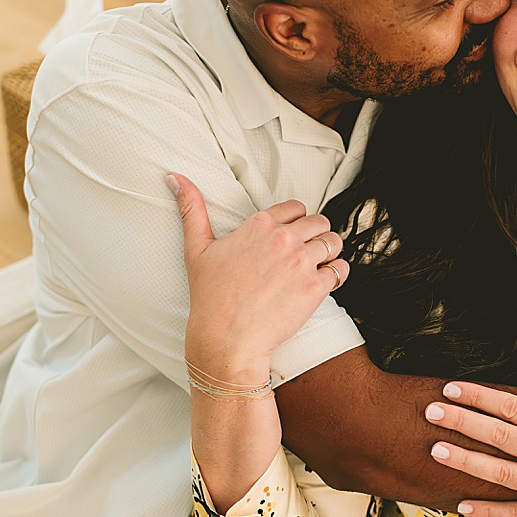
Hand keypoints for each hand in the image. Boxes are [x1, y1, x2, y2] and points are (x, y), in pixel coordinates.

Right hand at [171, 173, 348, 368]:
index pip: (296, 208)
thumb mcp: (196, 248)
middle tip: (306, 252)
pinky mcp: (315, 287)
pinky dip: (336, 274)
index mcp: (260, 225)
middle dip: (316, 235)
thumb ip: (191, 209)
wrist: (226, 338)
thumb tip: (176, 178)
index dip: (296, 221)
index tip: (292, 234)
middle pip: (319, 222)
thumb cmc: (210, 297)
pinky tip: (323, 282)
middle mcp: (284, 239)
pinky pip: (340, 270)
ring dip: (329, 253)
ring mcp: (302, 262)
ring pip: (333, 243)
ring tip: (317, 265)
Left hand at [423, 379, 516, 516]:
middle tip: (429, 411)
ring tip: (435, 451)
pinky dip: (489, 511)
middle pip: (500, 436)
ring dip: (466, 461)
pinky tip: (461, 506)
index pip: (516, 409)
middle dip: (462, 421)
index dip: (481, 396)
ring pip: (502, 473)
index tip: (454, 387)